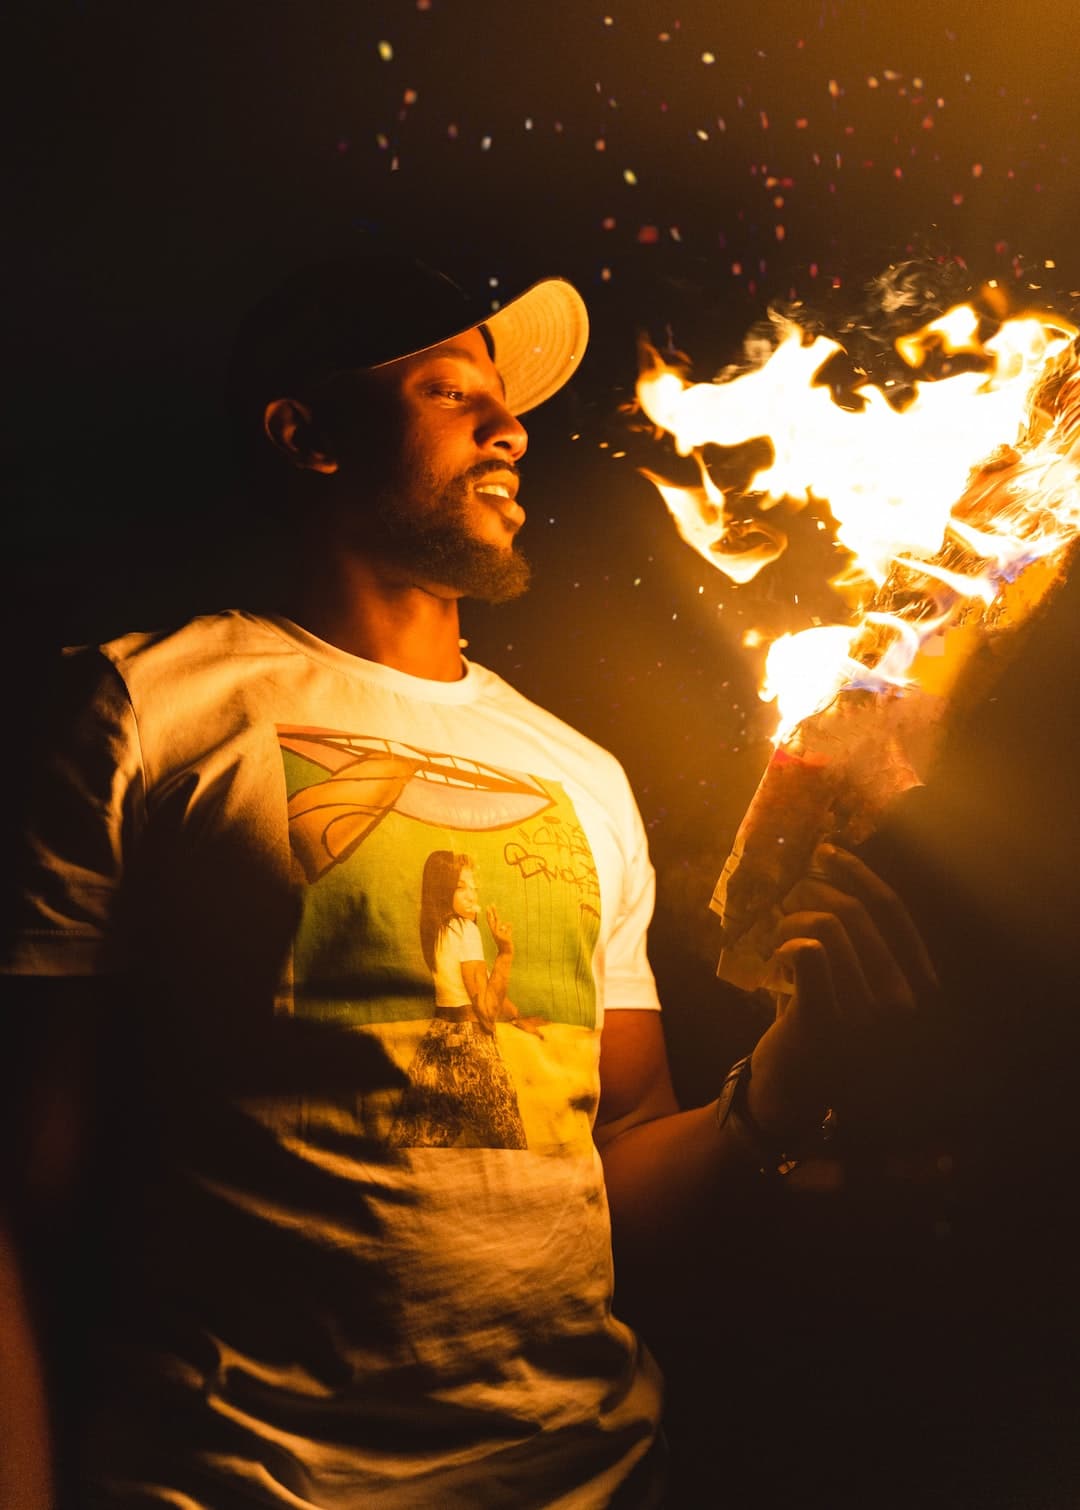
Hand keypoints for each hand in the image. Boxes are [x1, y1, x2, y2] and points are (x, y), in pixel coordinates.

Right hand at [486, 905, 513, 955]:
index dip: (490, 914)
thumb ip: (508, 929)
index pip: (491, 921)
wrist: (506, 953)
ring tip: (492, 907)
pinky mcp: (501, 936)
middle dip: (491, 912)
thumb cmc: (506, 944)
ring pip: (496, 922)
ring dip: (494, 914)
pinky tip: (507, 935)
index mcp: (495, 931)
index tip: (489, 907)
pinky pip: (504, 929)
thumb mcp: (507, 935)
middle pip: (492, 920)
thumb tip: (508, 923)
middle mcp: (494, 932)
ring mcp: (497, 934)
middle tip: (490, 905)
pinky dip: (506, 929)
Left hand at [747, 844, 937, 1143]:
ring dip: (793, 920)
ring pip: (827, 925)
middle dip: (815, 893)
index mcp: (914, 986)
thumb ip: (852, 939)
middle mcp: (901, 1002)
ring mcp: (866, 1014)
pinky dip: (788, 942)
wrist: (789, 1095)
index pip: (893, 911)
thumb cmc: (818, 1029)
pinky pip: (809, 951)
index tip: (828, 851)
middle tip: (787, 899)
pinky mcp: (826, 1021)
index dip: (859, 873)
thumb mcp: (848, 983)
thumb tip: (827, 872)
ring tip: (778, 937)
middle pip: (855, 913)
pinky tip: (778, 957)